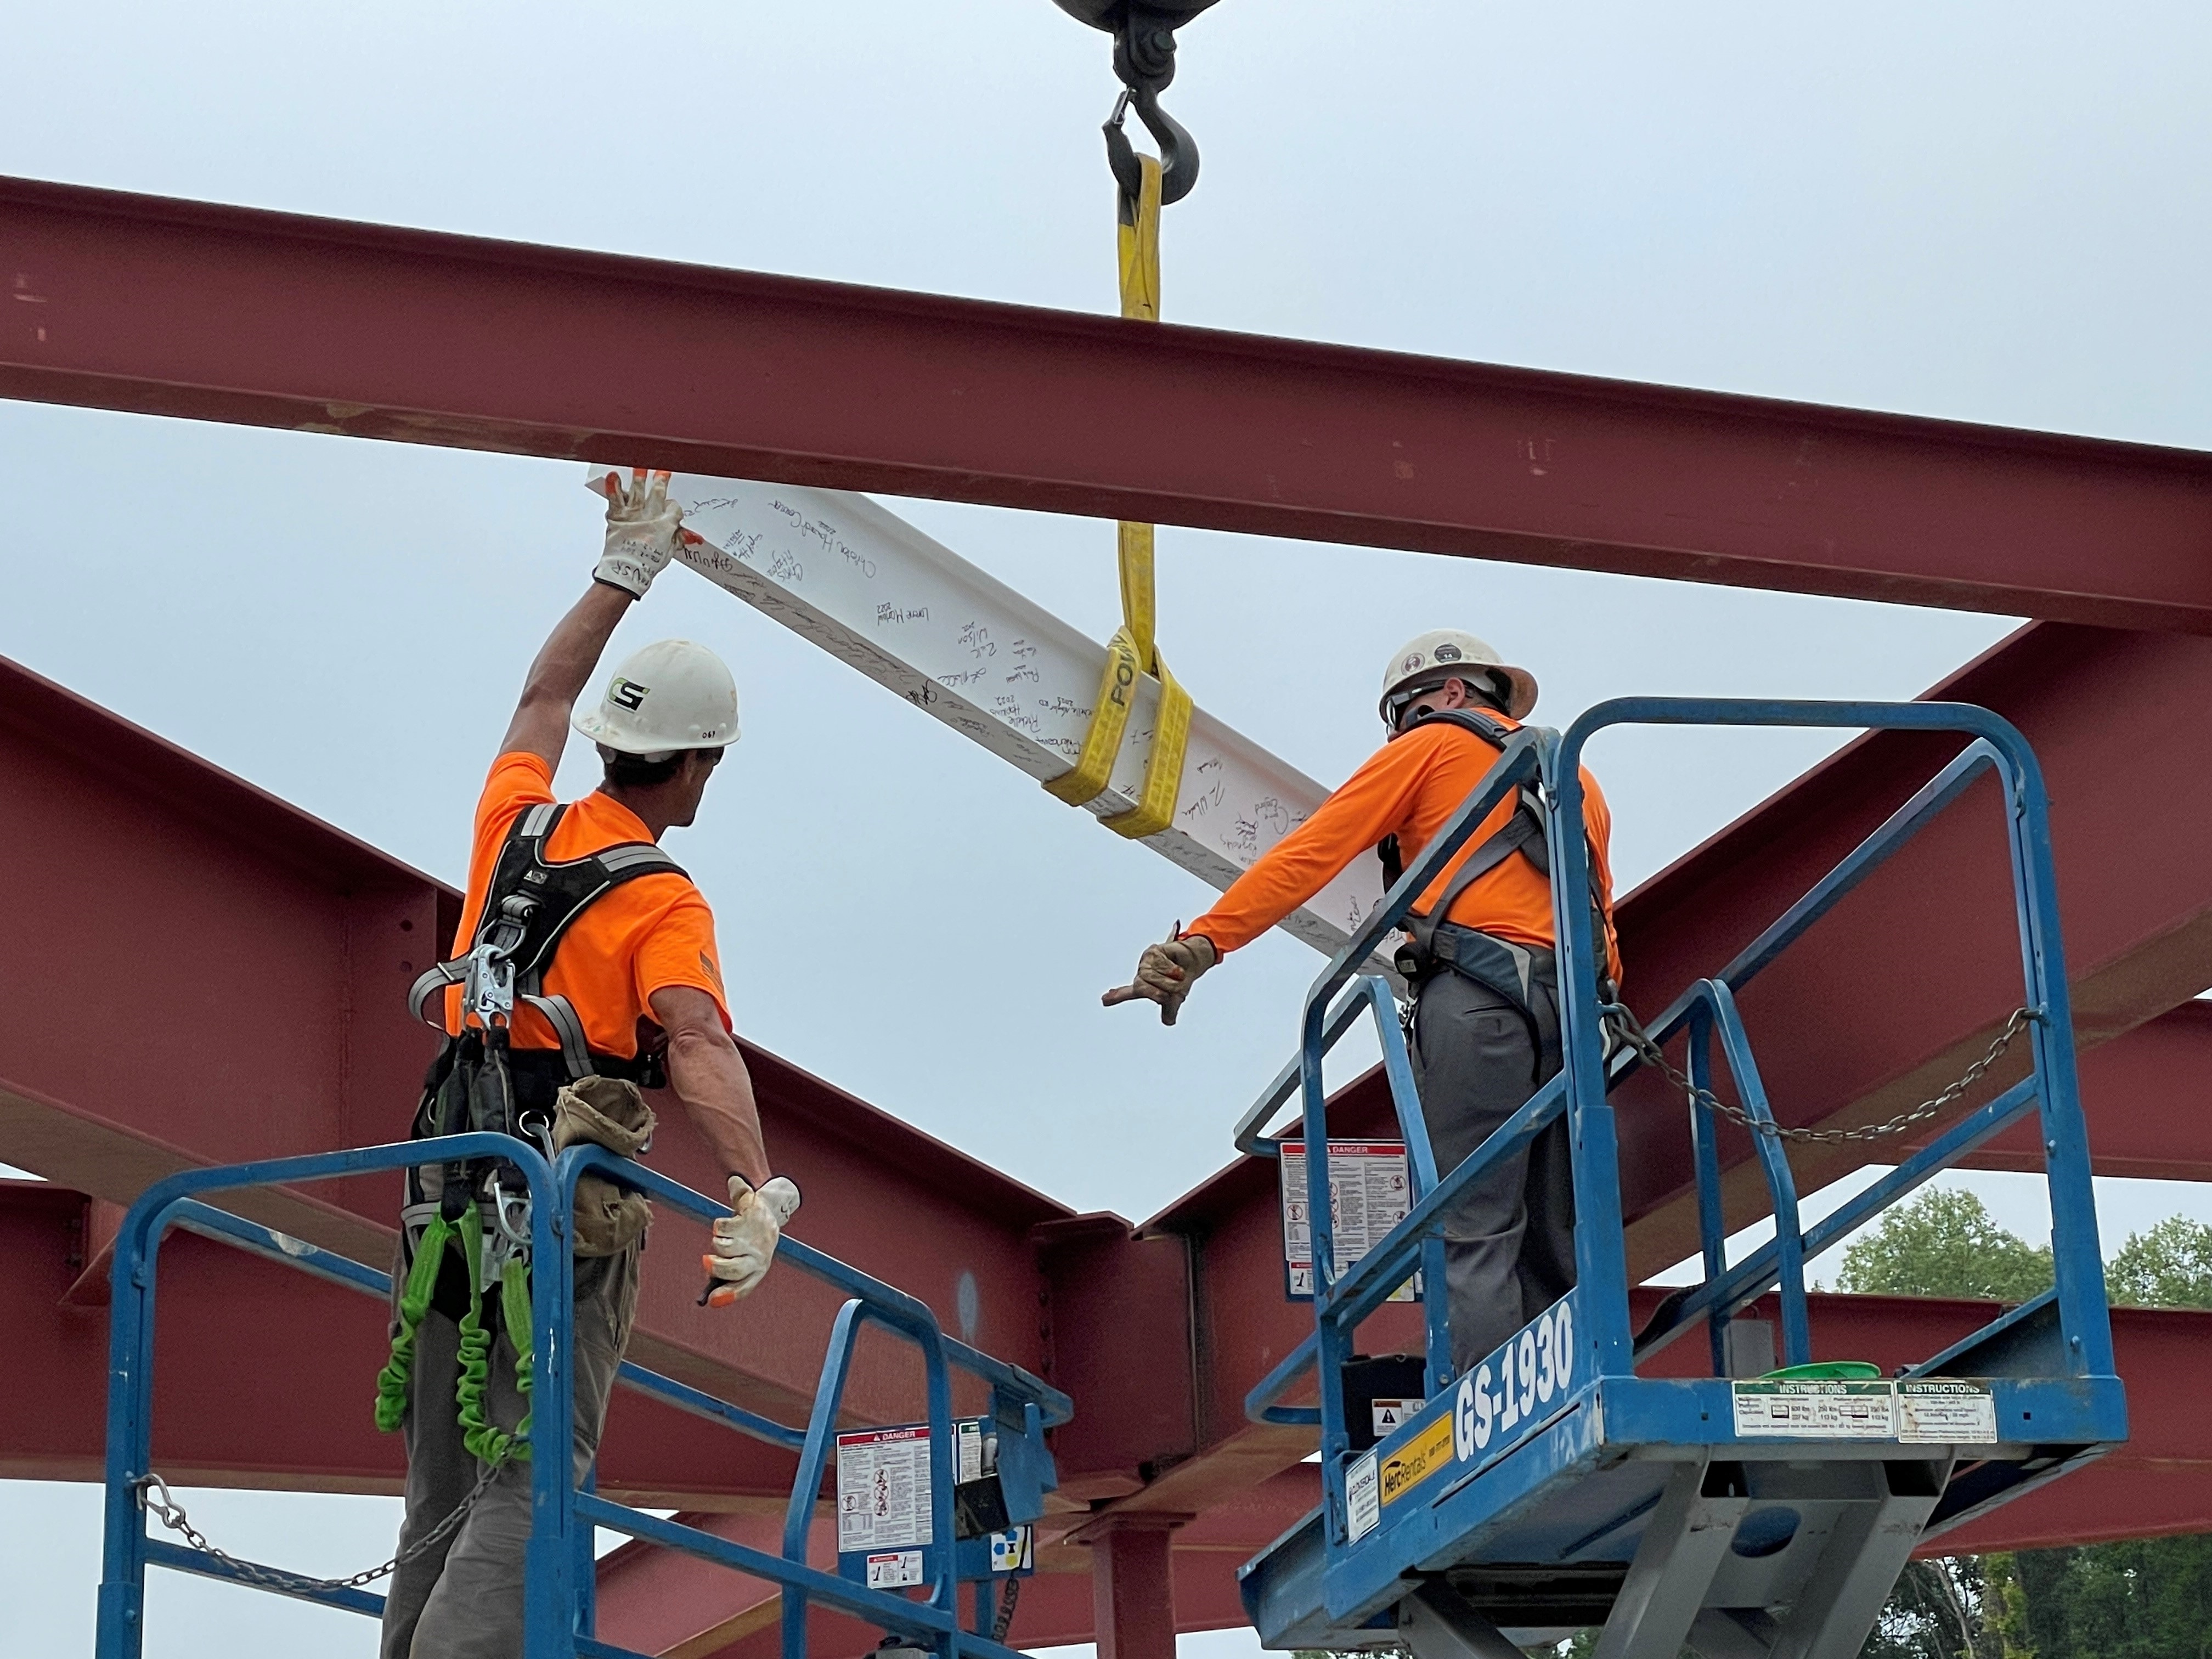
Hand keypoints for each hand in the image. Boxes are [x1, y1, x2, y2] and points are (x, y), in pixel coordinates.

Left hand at [595, 467, 698, 597]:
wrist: (627, 570)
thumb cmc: (647, 563)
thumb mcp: (669, 552)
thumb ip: (679, 539)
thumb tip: (693, 537)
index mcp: (666, 524)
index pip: (674, 507)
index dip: (674, 507)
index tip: (672, 508)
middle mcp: (650, 515)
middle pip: (658, 492)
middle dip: (662, 480)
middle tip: (663, 471)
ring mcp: (633, 513)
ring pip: (638, 490)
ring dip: (639, 476)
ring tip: (640, 465)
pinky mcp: (617, 515)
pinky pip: (615, 497)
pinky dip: (613, 486)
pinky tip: (613, 475)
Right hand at [700, 1174, 801, 1307]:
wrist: (766, 1211)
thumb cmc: (751, 1241)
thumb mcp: (743, 1258)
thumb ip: (727, 1274)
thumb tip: (709, 1285)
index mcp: (759, 1269)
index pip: (744, 1287)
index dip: (727, 1295)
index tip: (711, 1300)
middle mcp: (760, 1255)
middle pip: (733, 1270)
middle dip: (715, 1268)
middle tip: (707, 1261)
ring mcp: (755, 1237)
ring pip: (722, 1247)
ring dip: (717, 1243)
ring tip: (725, 1238)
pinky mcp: (749, 1217)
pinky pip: (721, 1227)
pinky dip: (719, 1226)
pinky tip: (729, 1223)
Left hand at [1102, 928, 1216, 1025]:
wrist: (1193, 960)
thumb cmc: (1180, 979)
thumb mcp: (1176, 998)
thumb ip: (1170, 1009)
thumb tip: (1168, 1022)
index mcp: (1145, 986)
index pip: (1129, 992)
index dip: (1117, 996)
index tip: (1104, 1001)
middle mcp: (1143, 974)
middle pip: (1141, 988)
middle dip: (1158, 992)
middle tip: (1170, 992)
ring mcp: (1146, 962)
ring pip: (1152, 976)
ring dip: (1170, 980)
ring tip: (1177, 977)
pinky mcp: (1153, 951)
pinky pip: (1161, 964)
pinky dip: (1173, 969)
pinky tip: (1176, 967)